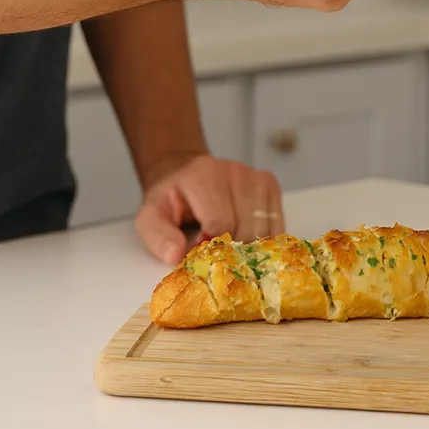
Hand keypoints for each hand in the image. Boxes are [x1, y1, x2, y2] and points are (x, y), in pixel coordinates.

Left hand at [135, 155, 284, 264]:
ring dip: (249, 246)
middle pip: (245, 228)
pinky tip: (247, 239)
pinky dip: (264, 239)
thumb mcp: (151, 217)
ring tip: (230, 244)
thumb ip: (158, 236)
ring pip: (264, 229)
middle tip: (216, 252)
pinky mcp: (270, 184)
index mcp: (204, 176)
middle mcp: (235, 172)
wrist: (186, 173)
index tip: (200, 248)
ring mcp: (255, 177)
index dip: (211, 245)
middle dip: (231, 249)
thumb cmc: (172, 199)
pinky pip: (277, 223)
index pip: (221, 222)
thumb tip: (176, 256)